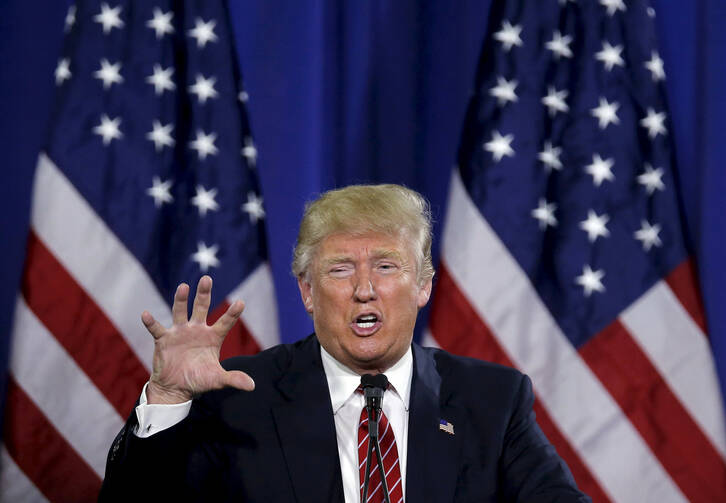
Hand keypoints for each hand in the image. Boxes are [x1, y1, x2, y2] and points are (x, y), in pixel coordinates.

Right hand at [141, 275, 254, 403]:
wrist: (175, 388)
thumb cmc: (198, 380)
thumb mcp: (217, 380)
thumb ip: (233, 379)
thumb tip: (252, 385)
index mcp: (213, 337)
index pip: (225, 322)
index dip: (232, 313)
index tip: (241, 303)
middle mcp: (197, 330)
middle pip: (202, 308)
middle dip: (204, 294)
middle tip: (207, 279)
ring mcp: (180, 332)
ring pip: (180, 312)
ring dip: (181, 300)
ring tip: (183, 287)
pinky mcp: (164, 339)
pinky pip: (157, 328)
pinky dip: (151, 322)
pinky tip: (146, 314)